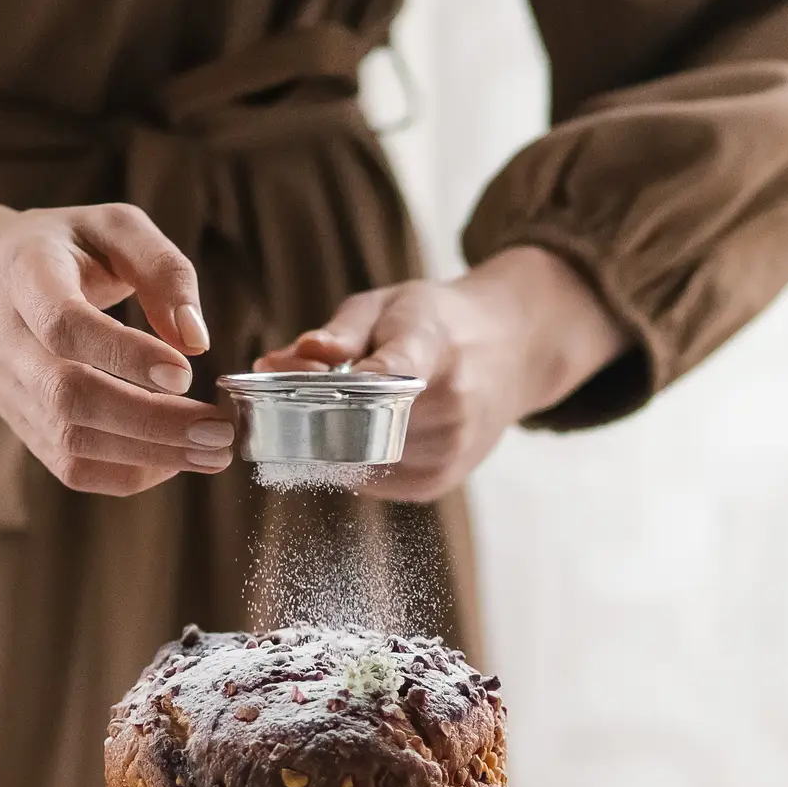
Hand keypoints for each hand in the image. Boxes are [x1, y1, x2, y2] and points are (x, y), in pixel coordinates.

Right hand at [0, 196, 232, 494]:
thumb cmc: (59, 249)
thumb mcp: (111, 227)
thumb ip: (161, 268)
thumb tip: (196, 339)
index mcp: (25, 275)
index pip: (65, 325)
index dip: (123, 354)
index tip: (185, 372)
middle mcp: (8, 339)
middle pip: (69, 397)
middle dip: (151, 421)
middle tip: (219, 430)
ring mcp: (13, 392)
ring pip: (72, 442)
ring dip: (151, 455)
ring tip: (214, 452)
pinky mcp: (25, 428)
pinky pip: (72, 468)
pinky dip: (129, 474)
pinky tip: (175, 459)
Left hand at [254, 245, 630, 502]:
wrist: (513, 351)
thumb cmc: (438, 323)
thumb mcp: (390, 305)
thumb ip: (338, 333)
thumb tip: (274, 362)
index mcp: (434, 346)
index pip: (394, 370)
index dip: (343, 380)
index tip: (304, 370)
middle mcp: (450, 405)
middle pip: (357, 423)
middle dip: (315, 413)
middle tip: (296, 394)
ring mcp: (448, 449)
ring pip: (357, 457)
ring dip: (335, 439)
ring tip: (346, 407)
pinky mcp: (439, 481)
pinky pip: (373, 479)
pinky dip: (357, 458)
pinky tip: (371, 430)